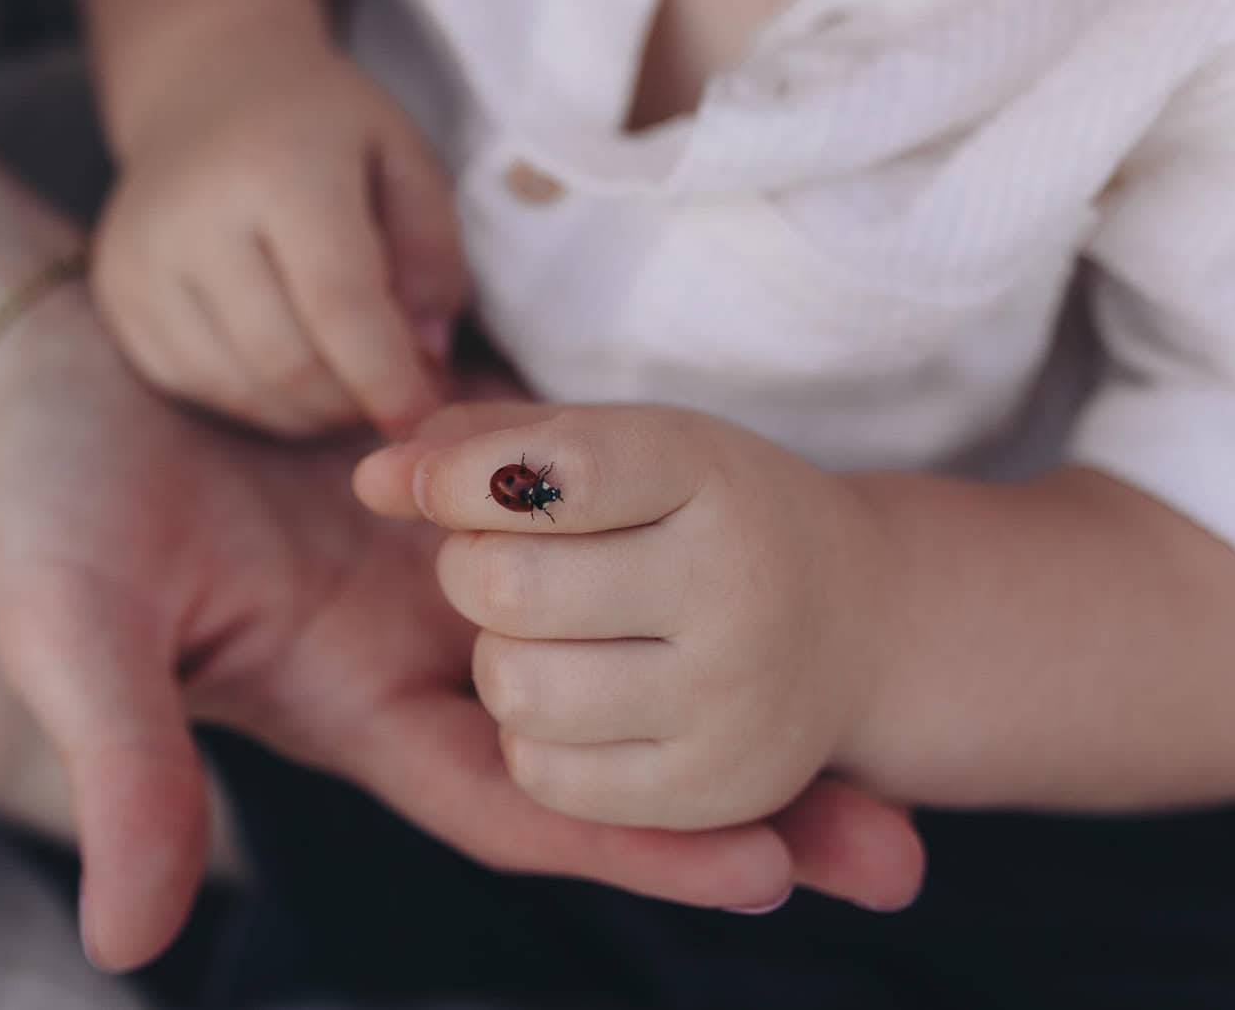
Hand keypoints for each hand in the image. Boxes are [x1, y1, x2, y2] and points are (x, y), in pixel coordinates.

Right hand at [0, 299, 920, 967]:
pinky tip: (779, 558)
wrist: (47, 384)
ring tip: (885, 724)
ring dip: (744, 682)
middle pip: (612, 750)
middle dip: (742, 803)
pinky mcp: (465, 481)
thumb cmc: (50, 515)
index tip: (769, 877)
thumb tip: (130, 941)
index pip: (521, 806)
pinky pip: (596, 521)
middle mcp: (427, 658)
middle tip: (897, 846)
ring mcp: (453, 569)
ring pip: (631, 643)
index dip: (636, 848)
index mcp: (357, 711)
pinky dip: (680, 548)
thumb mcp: (78, 636)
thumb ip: (122, 772)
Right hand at [92, 40, 466, 439]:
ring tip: (348, 376)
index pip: (338, 302)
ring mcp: (141, 261)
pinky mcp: (117, 298)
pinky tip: (288, 362)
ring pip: (239, 389)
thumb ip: (432, 252)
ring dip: (308, 410)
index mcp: (279, 169)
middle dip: (353, 401)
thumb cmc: (322, 129)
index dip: (388, 378)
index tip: (426, 417)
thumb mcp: (403, 157)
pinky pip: (196, 388)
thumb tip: (427, 354)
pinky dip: (257, 399)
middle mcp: (194, 216)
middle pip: (286, 362)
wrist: (205, 89)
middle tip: (395, 390)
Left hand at [357, 402, 894, 834]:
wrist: (862, 622)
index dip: (462, 478)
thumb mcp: (617, 444)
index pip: (551, 473)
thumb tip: (372, 477)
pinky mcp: (714, 789)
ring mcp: (733, 699)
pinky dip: (531, 737)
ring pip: (517, 688)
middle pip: (507, 588)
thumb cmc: (698, 513)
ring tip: (546, 634)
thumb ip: (488, 445)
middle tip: (502, 563)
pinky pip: (547, 776)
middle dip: (470, 570)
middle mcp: (737, 587)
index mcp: (708, 473)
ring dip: (500, 658)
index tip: (434, 485)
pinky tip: (576, 697)